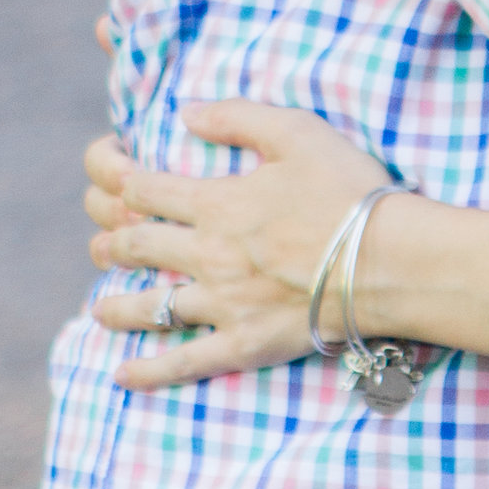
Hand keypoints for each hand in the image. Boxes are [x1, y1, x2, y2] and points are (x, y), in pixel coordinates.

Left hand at [86, 99, 385, 393]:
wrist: (389, 260)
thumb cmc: (349, 191)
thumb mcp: (298, 132)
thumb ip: (237, 117)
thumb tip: (186, 113)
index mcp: (216, 203)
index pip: (139, 189)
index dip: (111, 175)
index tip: (105, 168)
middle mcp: (207, 255)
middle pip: (132, 246)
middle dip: (105, 238)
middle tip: (101, 238)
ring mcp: (222, 304)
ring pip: (147, 306)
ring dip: (114, 305)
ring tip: (99, 306)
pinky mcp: (243, 343)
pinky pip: (185, 362)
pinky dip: (148, 370)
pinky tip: (122, 374)